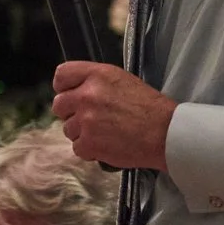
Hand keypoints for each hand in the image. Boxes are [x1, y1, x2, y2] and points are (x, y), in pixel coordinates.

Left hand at [51, 61, 175, 168]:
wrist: (164, 133)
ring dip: (82, 133)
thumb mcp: (122, 80)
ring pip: (67, 129)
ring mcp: (86, 120)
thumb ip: (96, 82)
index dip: (64, 87)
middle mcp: (87, 95)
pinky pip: (77, 148)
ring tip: (104, 133)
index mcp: (97, 75)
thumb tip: (78, 89)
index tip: (70, 94)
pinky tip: (106, 144)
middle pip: (59, 104)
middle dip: (71, 113)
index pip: (61, 75)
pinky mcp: (89, 143)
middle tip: (90, 118)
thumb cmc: (150, 108)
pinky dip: (89, 150)